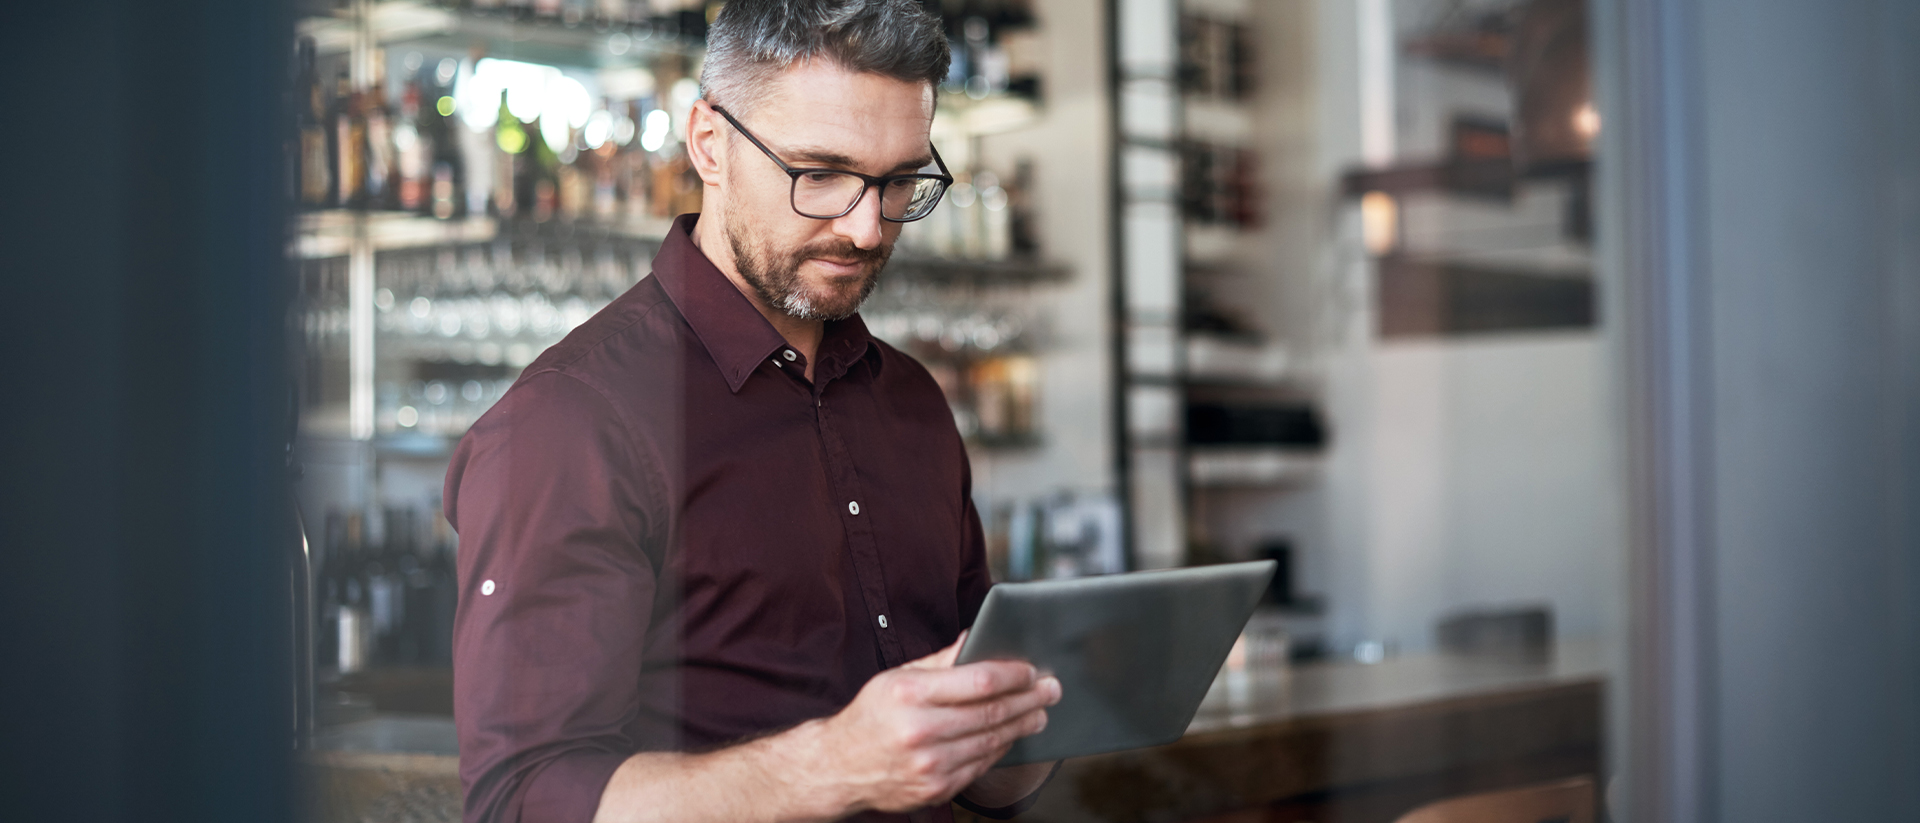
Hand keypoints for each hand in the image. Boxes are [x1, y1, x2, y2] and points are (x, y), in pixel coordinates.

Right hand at [804, 632, 1062, 814]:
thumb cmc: (871, 716)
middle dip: (1029, 700)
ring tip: (1039, 713)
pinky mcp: (935, 789)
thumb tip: (977, 636)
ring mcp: (929, 765)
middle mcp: (920, 731)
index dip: (1013, 675)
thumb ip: (940, 660)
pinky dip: (1000, 749)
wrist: (837, 768)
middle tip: (1052, 690)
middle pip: (992, 713)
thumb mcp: (897, 677)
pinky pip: (980, 766)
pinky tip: (1011, 736)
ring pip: (991, 742)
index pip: (978, 681)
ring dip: (1022, 726)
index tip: (1032, 670)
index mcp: (910, 695)